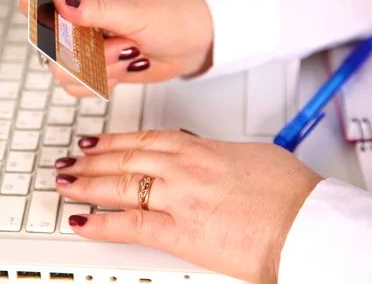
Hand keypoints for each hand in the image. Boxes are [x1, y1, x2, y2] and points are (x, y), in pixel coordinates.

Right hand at [18, 0, 212, 96]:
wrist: (193, 40)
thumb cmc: (171, 13)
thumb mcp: (135, 7)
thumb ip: (95, 7)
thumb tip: (58, 0)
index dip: (45, 14)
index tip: (74, 26)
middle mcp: (76, 13)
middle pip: (47, 42)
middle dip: (85, 51)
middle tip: (118, 40)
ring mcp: (81, 43)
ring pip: (61, 69)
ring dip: (99, 68)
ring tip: (127, 53)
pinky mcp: (91, 66)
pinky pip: (76, 86)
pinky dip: (102, 82)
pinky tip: (123, 68)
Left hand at [53, 130, 322, 283]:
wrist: (307, 223)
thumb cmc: (289, 192)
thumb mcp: (251, 155)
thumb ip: (217, 151)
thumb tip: (200, 148)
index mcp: (199, 149)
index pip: (144, 139)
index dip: (113, 141)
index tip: (94, 142)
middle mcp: (182, 168)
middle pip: (124, 159)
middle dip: (91, 161)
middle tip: (68, 161)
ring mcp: (177, 198)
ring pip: (119, 185)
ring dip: (86, 184)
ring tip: (64, 183)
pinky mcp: (179, 232)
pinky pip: (130, 225)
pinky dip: (101, 224)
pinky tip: (80, 221)